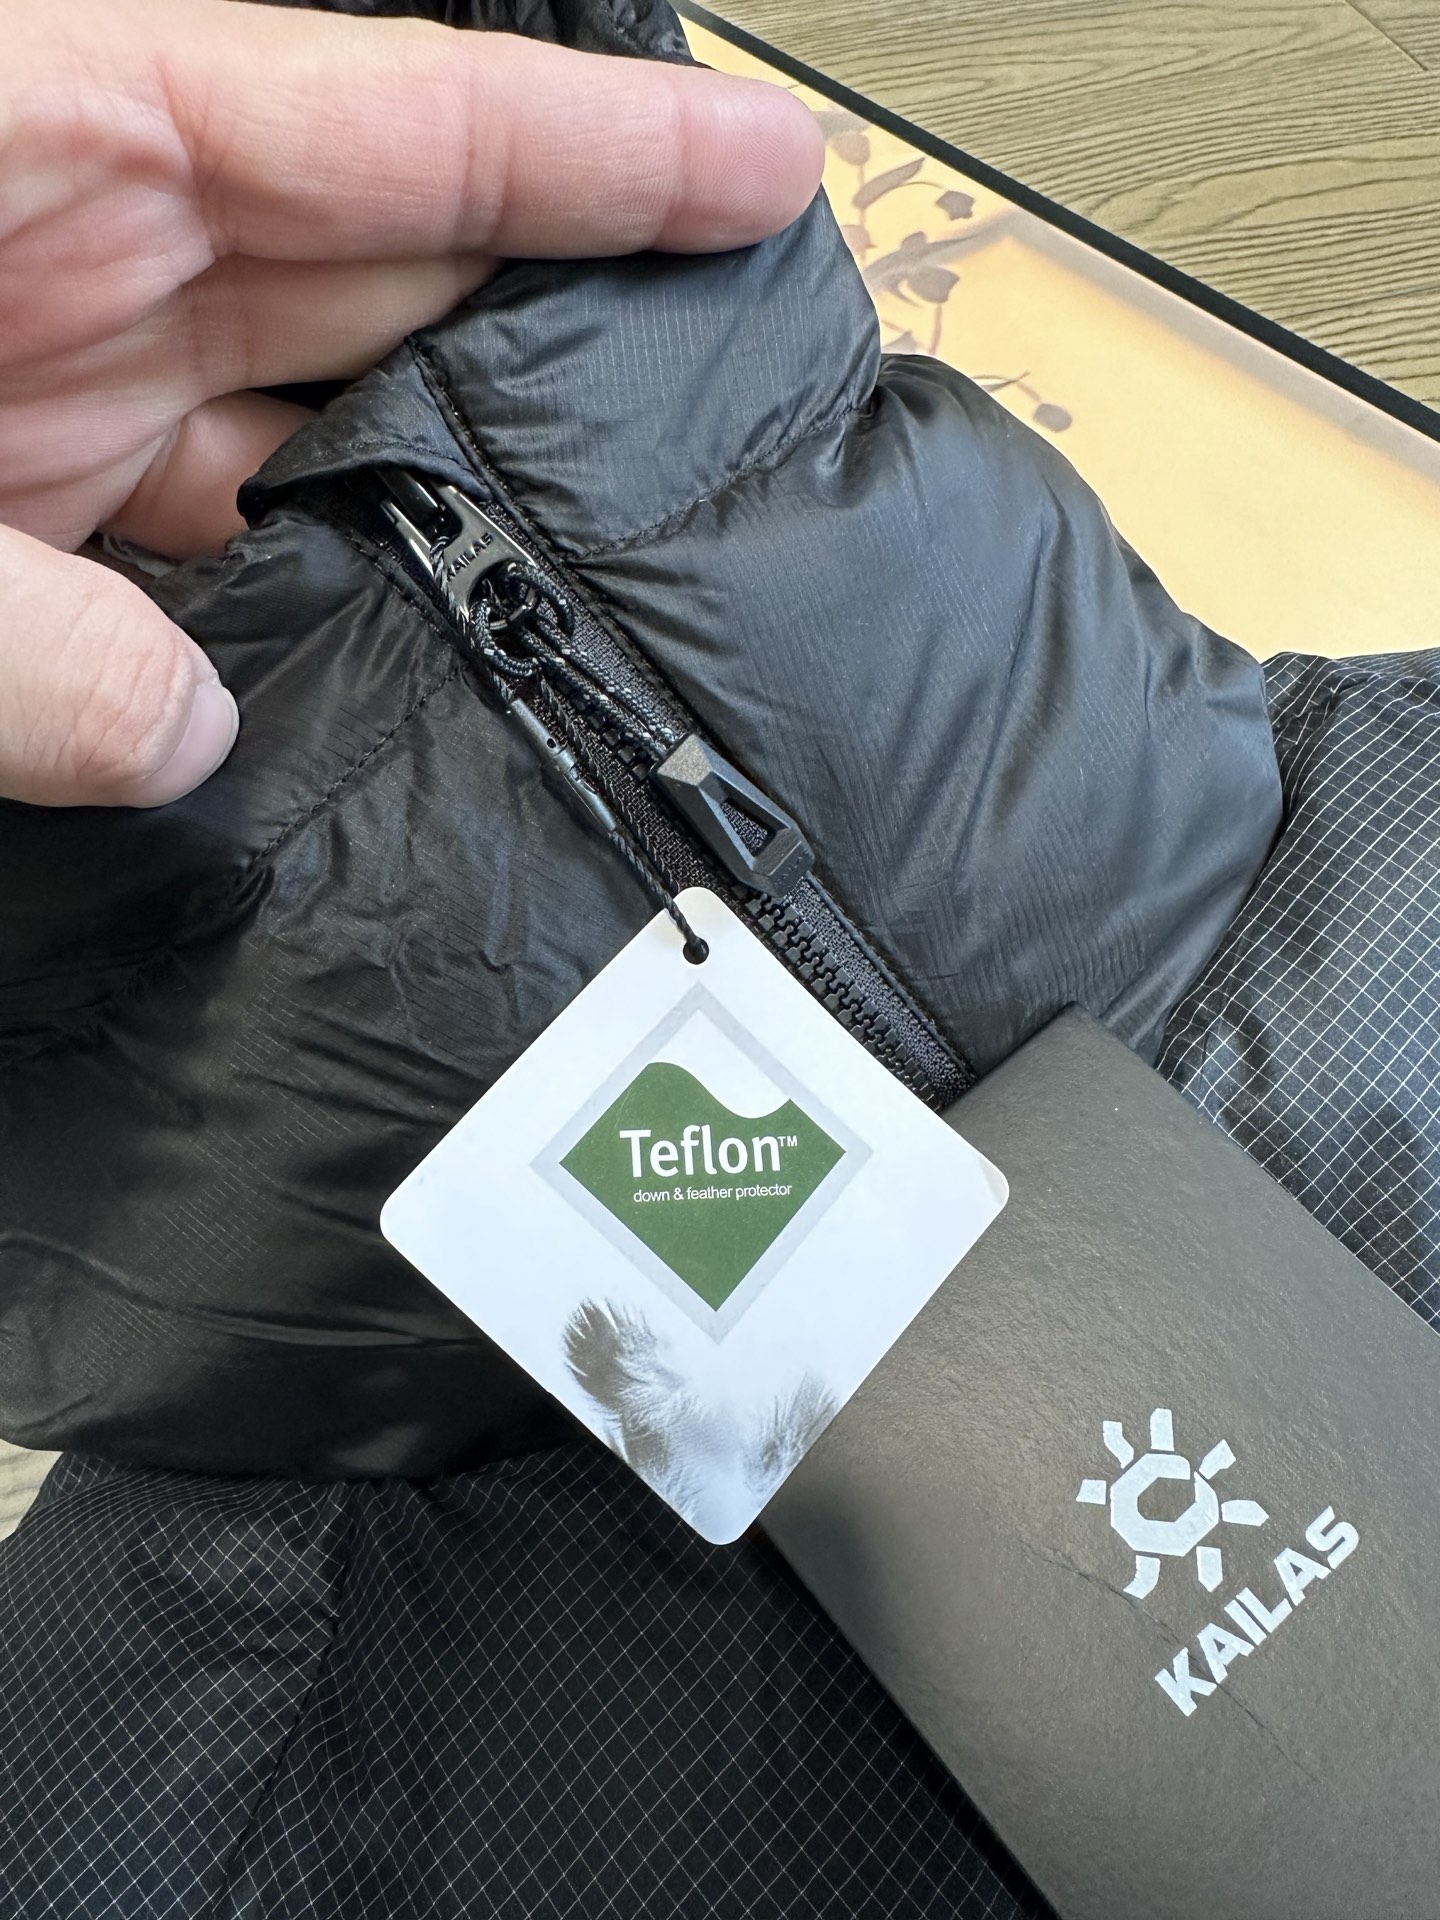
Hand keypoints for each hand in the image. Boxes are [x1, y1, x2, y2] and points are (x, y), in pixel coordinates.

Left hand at [0, 0, 821, 806]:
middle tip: (728, 392)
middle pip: (392, 265)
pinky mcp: (33, 497)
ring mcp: (60, 378)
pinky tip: (396, 648)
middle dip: (564, 322)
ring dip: (447, 494)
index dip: (603, 148)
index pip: (390, 119)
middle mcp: (83, 252)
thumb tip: (189, 737)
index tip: (768, 173)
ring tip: (588, 562)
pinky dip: (311, 589)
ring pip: (322, 420)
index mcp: (51, 139)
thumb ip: (24, 637)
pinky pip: (219, 529)